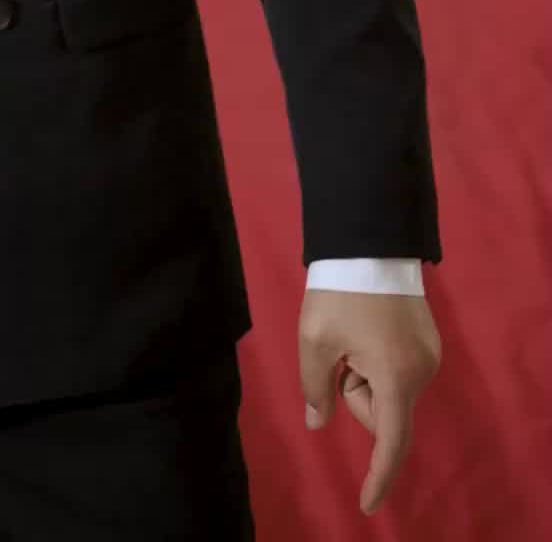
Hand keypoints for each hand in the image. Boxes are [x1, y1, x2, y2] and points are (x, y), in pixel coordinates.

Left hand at [299, 289, 440, 515]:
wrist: (370, 242)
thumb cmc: (339, 291)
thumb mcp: (315, 341)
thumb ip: (315, 389)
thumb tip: (318, 422)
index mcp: (396, 377)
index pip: (390, 442)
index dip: (378, 477)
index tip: (367, 504)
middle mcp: (422, 372)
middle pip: (383, 412)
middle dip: (355, 393)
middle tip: (338, 353)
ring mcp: (430, 356)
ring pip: (389, 391)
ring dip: (366, 376)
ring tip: (353, 333)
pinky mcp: (429, 341)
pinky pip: (399, 371)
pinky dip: (379, 364)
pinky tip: (368, 328)